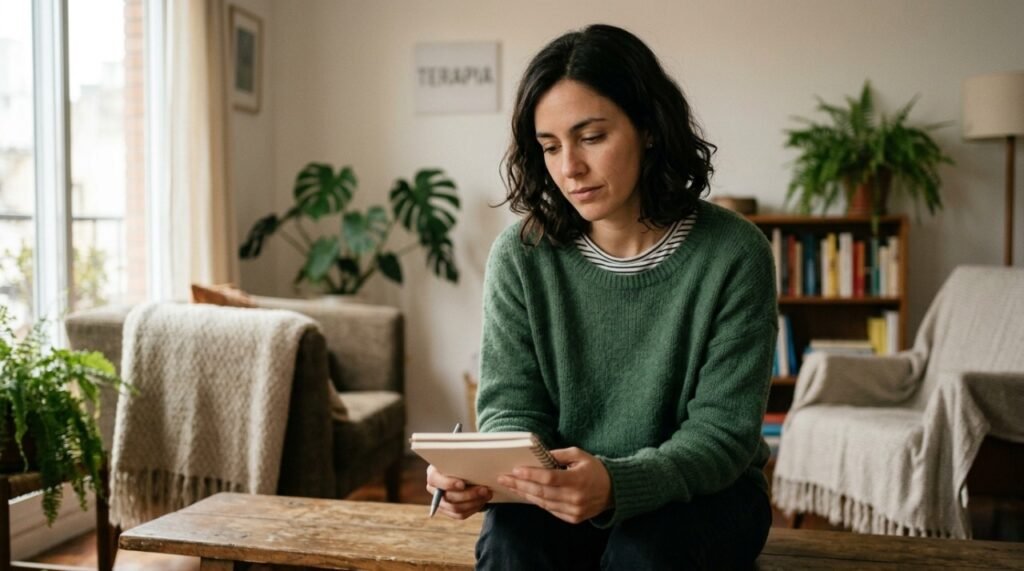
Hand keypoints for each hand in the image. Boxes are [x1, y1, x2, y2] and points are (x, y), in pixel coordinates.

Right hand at [425, 464, 491, 519]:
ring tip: (487, 495)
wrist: (463, 471)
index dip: (448, 484)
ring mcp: (440, 502)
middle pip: (448, 497)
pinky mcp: (448, 510)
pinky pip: (460, 515)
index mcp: (433, 473)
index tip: (462, 484)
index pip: (435, 480)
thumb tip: (470, 460)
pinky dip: (473, 509)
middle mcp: (433, 489)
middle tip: (484, 490)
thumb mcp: (460, 457)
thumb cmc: (462, 461)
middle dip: (469, 494)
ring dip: (474, 503)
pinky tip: (482, 502)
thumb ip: (461, 460)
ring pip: (455, 509)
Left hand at [497, 447, 612, 523]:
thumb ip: (558, 454)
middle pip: (542, 492)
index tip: (515, 470)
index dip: (531, 475)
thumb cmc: (594, 468)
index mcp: (578, 480)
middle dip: (520, 485)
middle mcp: (575, 498)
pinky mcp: (572, 518)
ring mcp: (573, 511)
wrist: (614, 490)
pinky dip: (537, 501)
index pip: (549, 478)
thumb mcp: (579, 455)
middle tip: (503, 478)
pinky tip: (525, 494)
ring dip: (525, 494)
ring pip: (543, 502)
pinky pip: (550, 509)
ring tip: (510, 485)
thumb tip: (537, 455)